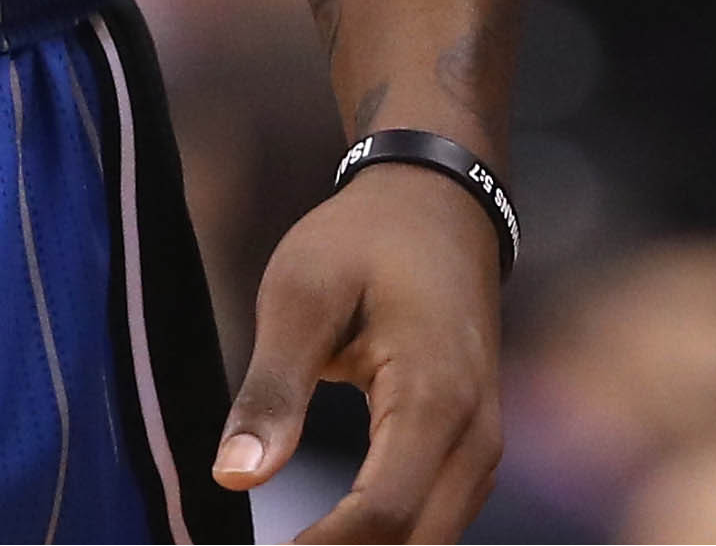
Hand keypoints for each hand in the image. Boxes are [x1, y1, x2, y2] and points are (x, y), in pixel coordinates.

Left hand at [216, 164, 505, 541]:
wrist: (438, 204)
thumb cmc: (363, 240)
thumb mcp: (301, 294)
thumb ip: (272, 388)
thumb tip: (234, 476)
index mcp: (434, 397)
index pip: (382, 518)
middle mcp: (474, 437)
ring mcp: (481, 451)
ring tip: (288, 544)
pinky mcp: (470, 455)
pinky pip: (432, 526)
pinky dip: (383, 543)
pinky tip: (323, 539)